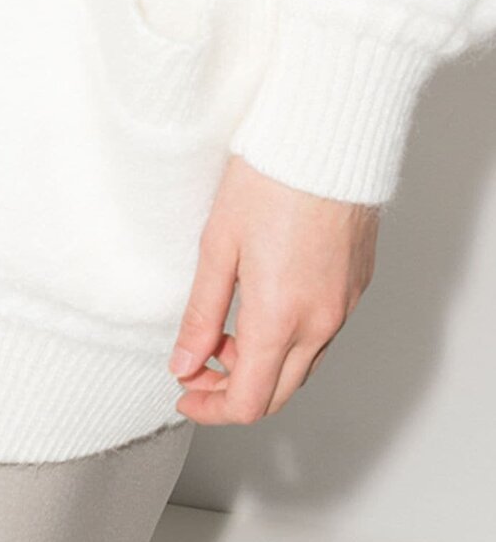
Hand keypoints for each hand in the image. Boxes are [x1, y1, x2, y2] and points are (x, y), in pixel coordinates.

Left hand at [170, 155, 378, 424]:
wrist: (330, 133)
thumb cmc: (272, 177)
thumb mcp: (217, 248)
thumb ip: (201, 316)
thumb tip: (184, 364)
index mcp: (280, 318)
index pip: (248, 402)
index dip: (211, 409)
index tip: (185, 393)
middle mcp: (320, 321)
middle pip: (275, 394)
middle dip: (231, 393)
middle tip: (197, 369)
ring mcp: (344, 305)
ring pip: (300, 368)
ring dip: (259, 367)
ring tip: (225, 335)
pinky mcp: (356, 286)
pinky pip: (321, 337)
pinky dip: (287, 343)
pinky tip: (261, 312)